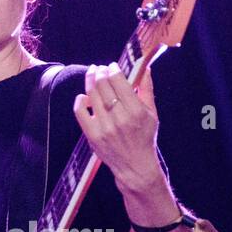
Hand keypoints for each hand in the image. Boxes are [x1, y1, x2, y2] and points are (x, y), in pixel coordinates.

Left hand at [73, 62, 160, 191]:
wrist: (135, 165)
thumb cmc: (145, 138)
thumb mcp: (152, 114)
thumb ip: (147, 89)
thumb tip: (144, 68)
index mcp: (135, 111)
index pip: (119, 81)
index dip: (113, 69)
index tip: (112, 66)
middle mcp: (119, 118)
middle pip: (103, 85)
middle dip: (100, 72)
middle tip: (100, 68)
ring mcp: (104, 127)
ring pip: (91, 95)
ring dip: (90, 80)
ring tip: (92, 74)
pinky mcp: (92, 135)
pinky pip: (79, 112)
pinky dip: (80, 100)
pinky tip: (84, 96)